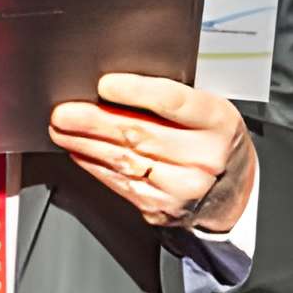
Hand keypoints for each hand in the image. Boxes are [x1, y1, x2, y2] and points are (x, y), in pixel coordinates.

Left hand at [47, 72, 255, 232]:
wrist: (230, 192)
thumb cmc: (212, 141)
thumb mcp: (208, 111)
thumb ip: (171, 98)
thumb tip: (114, 86)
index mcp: (217, 122)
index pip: (174, 102)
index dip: (136, 92)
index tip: (105, 84)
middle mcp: (203, 157)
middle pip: (140, 134)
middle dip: (94, 122)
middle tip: (65, 112)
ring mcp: (182, 187)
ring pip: (124, 161)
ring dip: (85, 144)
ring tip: (62, 129)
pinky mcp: (161, 207)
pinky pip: (120, 184)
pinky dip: (95, 166)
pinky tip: (80, 152)